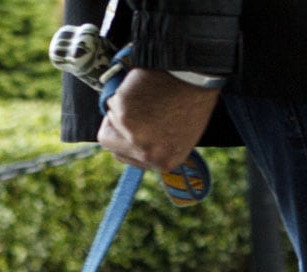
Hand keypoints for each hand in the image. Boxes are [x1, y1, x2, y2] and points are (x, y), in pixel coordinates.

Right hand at [97, 69, 220, 172]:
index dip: (124, 135)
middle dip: (116, 122)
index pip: (122, 156)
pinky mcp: (126, 117)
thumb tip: (131, 140)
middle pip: (109, 142)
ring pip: (109, 119)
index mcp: (163, 162)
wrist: (197, 75)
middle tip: (133, 105)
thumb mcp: (179, 135)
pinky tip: (143, 88)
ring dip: (121, 105)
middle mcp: (148, 155)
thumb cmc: (191, 98)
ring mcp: (135, 137)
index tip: (132, 120)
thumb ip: (154, 144)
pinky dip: (123, 92)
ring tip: (145, 96)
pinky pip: (112, 102)